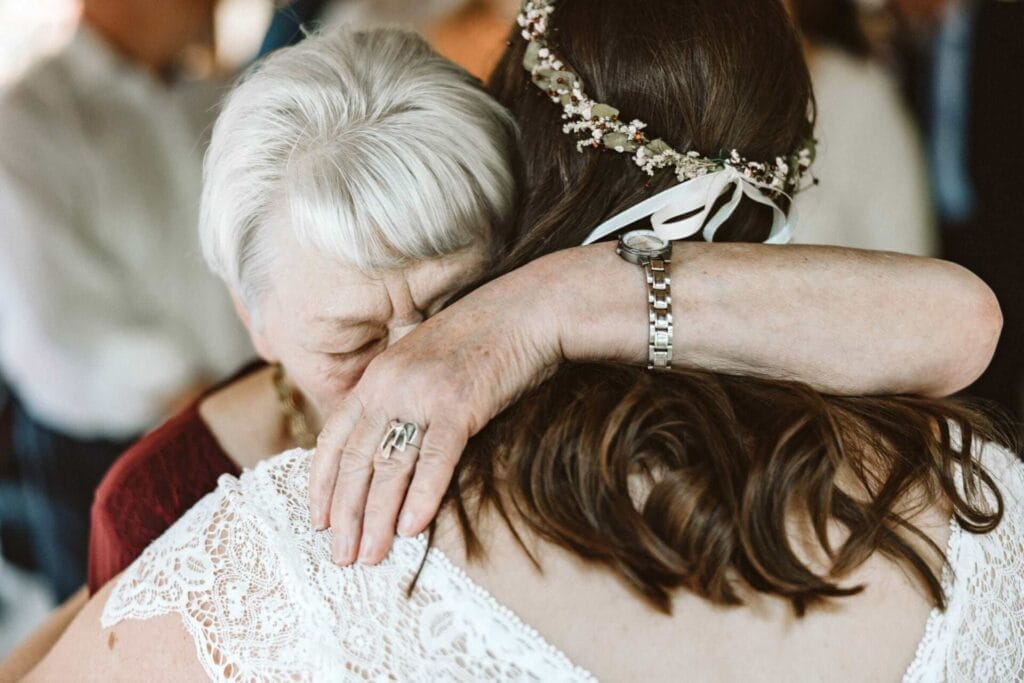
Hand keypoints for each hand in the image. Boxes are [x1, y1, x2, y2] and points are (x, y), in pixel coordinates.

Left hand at [309, 262, 562, 565]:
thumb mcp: (425, 363)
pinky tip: (410, 529)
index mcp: (377, 376)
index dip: (323, 483)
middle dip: (346, 514)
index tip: (319, 521)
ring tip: (370, 555)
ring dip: (377, 518)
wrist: (528, 309)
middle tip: (342, 556)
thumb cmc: (483, 340)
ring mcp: (423, 393)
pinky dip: (422, 496)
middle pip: (357, 460)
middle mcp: (390, 384)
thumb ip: (401, 398)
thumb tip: (390, 446)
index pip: (335, 437)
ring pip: (390, 466)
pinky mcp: (460, 403)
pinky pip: (434, 458)